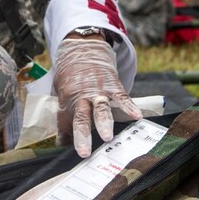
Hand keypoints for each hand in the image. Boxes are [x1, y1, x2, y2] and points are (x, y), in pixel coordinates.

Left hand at [53, 32, 139, 156]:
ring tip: (107, 137)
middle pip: (82, 117)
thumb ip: (64, 115)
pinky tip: (136, 116)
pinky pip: (122, 97)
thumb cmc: (71, 74)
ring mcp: (99, 90)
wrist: (83, 47)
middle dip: (82, 135)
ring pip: (101, 108)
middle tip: (84, 152)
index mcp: (67, 97)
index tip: (63, 150)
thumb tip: (61, 140)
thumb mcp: (61, 91)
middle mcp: (83, 95)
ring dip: (104, 123)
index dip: (64, 135)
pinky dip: (130, 107)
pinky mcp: (114, 85)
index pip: (64, 120)